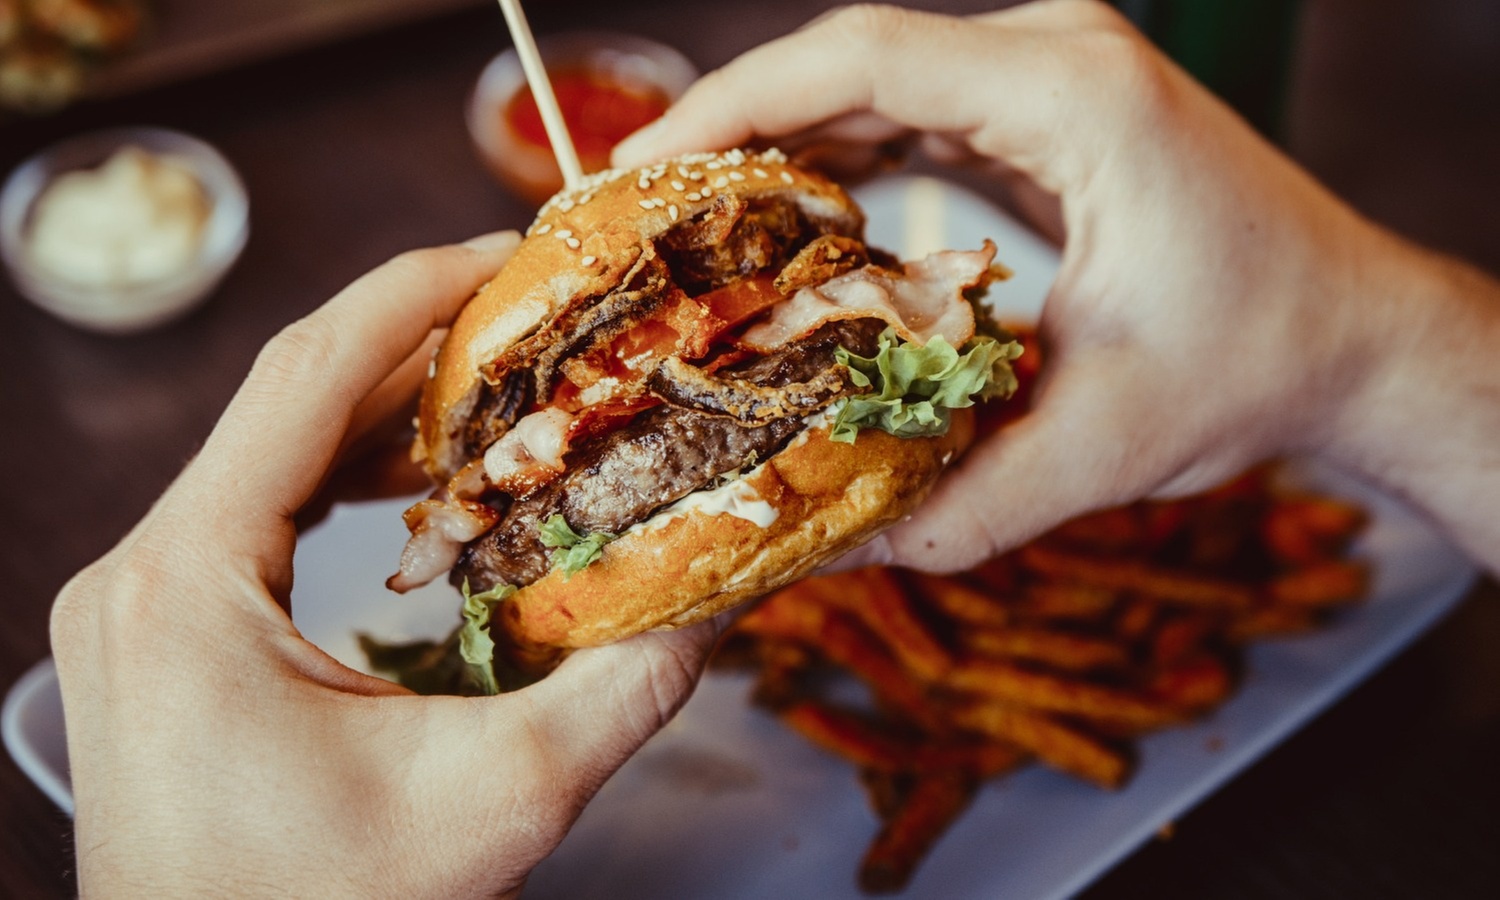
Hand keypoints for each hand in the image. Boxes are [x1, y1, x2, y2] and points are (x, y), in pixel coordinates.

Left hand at [50, 232, 717, 897]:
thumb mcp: (495, 806)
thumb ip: (624, 692)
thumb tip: (724, 594)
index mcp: (187, 583)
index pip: (305, 376)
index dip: (415, 293)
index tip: (509, 252)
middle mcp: (138, 573)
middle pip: (287, 400)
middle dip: (417, 346)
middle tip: (533, 316)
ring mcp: (136, 604)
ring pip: (268, 452)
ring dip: (382, 413)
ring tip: (496, 387)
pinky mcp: (158, 635)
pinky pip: (254, 512)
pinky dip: (343, 478)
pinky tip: (415, 480)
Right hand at [615, 1, 1499, 572]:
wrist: (1351, 336)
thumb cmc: (1259, 363)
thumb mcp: (1100, 447)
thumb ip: (953, 503)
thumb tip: (819, 552)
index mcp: (1075, 97)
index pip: (865, 58)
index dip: (738, 103)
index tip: (646, 169)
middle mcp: (1059, 56)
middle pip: (853, 61)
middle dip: (736, 131)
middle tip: (641, 214)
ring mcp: (1054, 74)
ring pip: (876, 83)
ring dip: (780, 144)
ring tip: (689, 224)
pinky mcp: (1045, 112)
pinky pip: (914, 112)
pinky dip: (839, 158)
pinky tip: (783, 223)